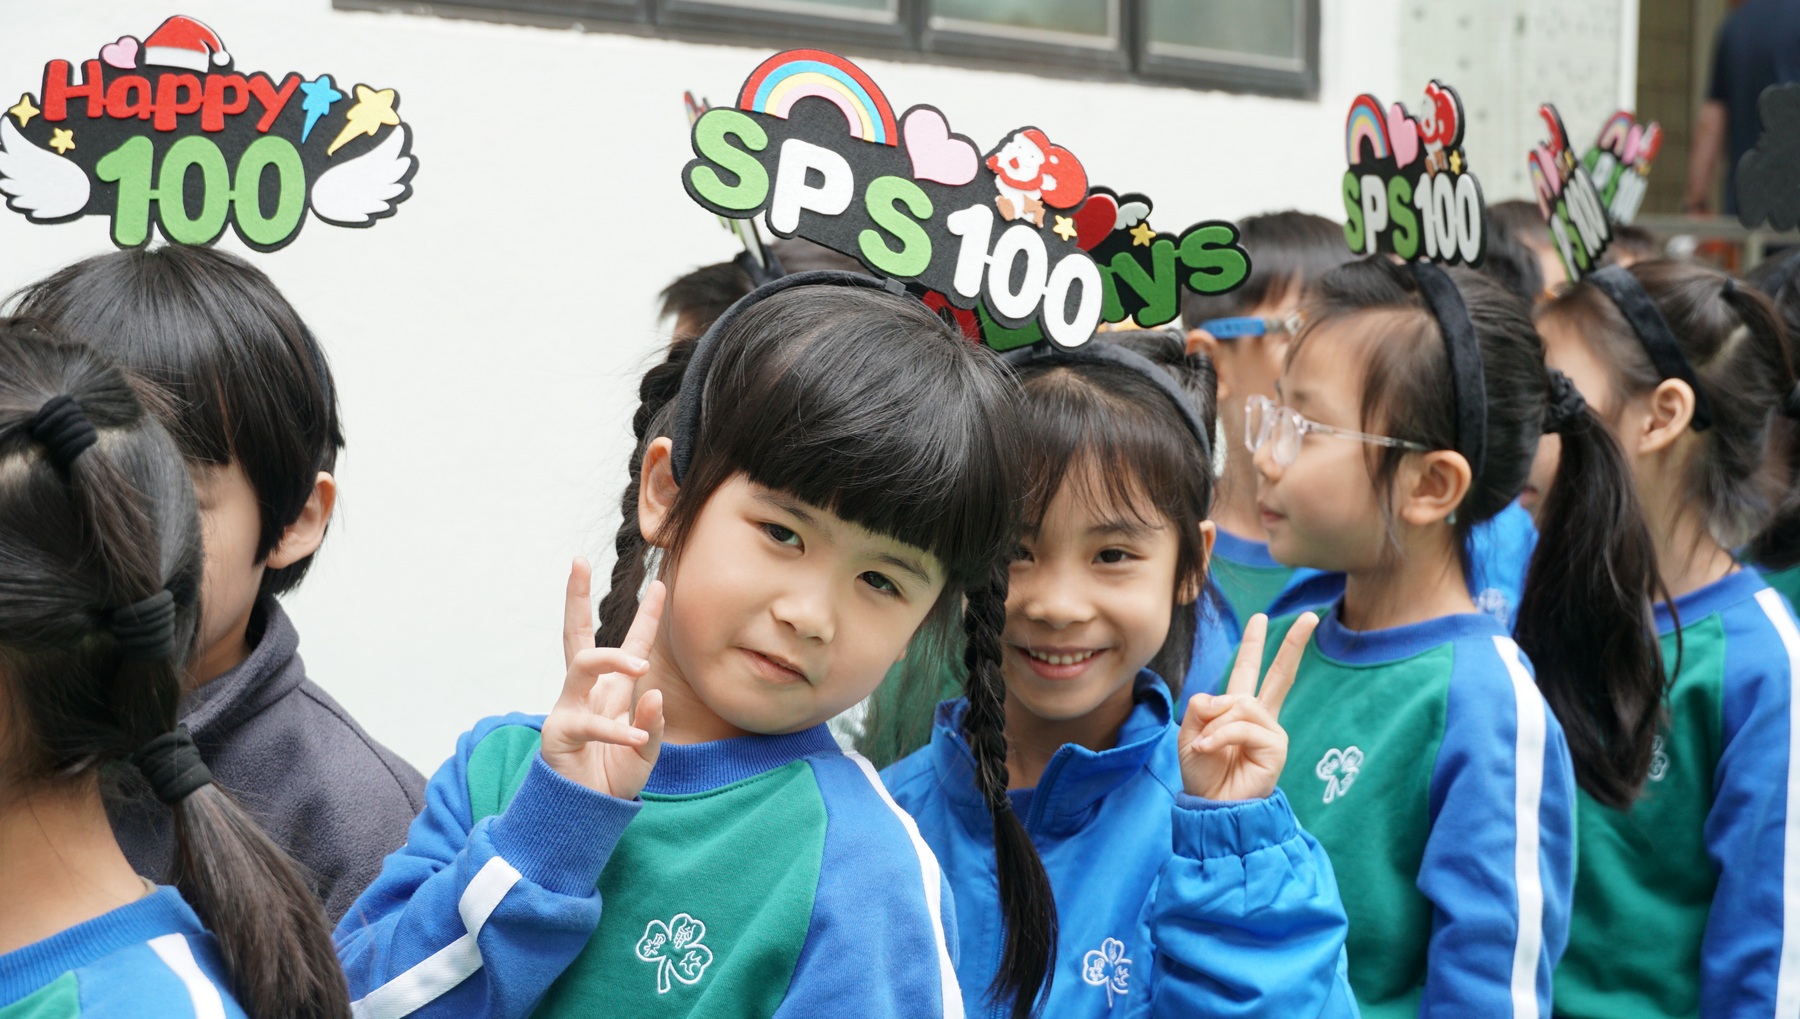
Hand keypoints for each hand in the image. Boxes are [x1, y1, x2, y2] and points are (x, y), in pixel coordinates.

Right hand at [540, 560, 666, 799]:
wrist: (585, 815)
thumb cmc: (613, 777)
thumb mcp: (645, 751)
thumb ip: (653, 725)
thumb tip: (655, 693)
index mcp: (612, 690)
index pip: (632, 644)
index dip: (647, 616)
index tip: (660, 583)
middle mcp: (588, 691)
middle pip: (577, 635)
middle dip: (575, 598)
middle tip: (578, 562)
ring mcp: (570, 708)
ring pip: (582, 665)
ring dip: (612, 659)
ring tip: (642, 666)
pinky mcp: (560, 734)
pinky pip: (590, 724)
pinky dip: (617, 730)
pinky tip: (638, 737)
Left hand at [1178, 612, 1317, 800]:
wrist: (1212, 807)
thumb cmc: (1202, 774)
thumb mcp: (1189, 732)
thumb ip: (1202, 706)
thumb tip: (1224, 697)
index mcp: (1238, 710)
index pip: (1249, 670)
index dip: (1254, 644)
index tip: (1261, 617)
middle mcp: (1259, 716)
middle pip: (1279, 674)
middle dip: (1292, 644)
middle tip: (1309, 617)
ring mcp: (1271, 730)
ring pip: (1240, 704)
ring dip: (1214, 724)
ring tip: (1204, 746)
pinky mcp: (1276, 746)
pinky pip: (1242, 726)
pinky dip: (1219, 736)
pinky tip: (1208, 750)